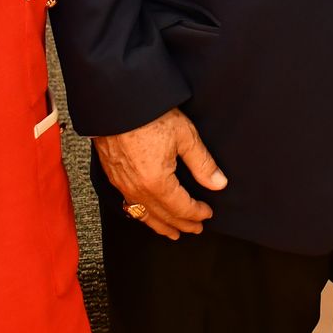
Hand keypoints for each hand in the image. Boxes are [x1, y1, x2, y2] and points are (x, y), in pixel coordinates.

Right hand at [93, 107, 227, 239]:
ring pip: (144, 215)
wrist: (116, 101)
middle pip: (163, 216)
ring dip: (160, 225)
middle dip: (181, 224)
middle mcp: (137, 189)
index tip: (208, 214)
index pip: (181, 208)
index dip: (197, 213)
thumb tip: (218, 184)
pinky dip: (143, 214)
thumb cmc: (149, 115)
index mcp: (157, 182)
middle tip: (195, 229)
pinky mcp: (113, 176)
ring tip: (172, 232)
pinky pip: (130, 205)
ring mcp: (122, 185)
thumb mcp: (184, 135)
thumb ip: (203, 163)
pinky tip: (147, 213)